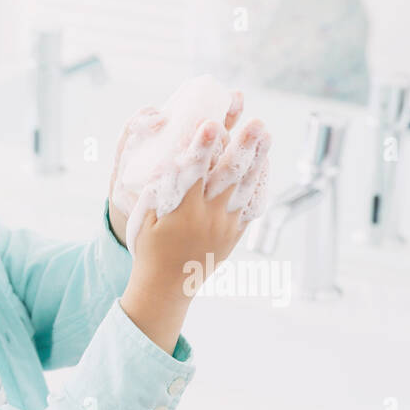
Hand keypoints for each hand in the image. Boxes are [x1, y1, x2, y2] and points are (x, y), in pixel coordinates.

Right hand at [127, 117, 270, 296]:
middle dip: (244, 148)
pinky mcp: (234, 233)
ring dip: (258, 159)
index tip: (211, 124)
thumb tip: (169, 161)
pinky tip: (264, 163)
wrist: (167, 286)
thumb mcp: (144, 218)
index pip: (195, 172)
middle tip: (256, 124)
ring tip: (266, 135)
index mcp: (183, 210)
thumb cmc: (149, 247)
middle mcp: (208, 217)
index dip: (203, 146)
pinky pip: (252, 206)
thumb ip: (158, 190)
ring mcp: (225, 225)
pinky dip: (260, 184)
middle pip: (230, 177)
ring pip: (246, 188)